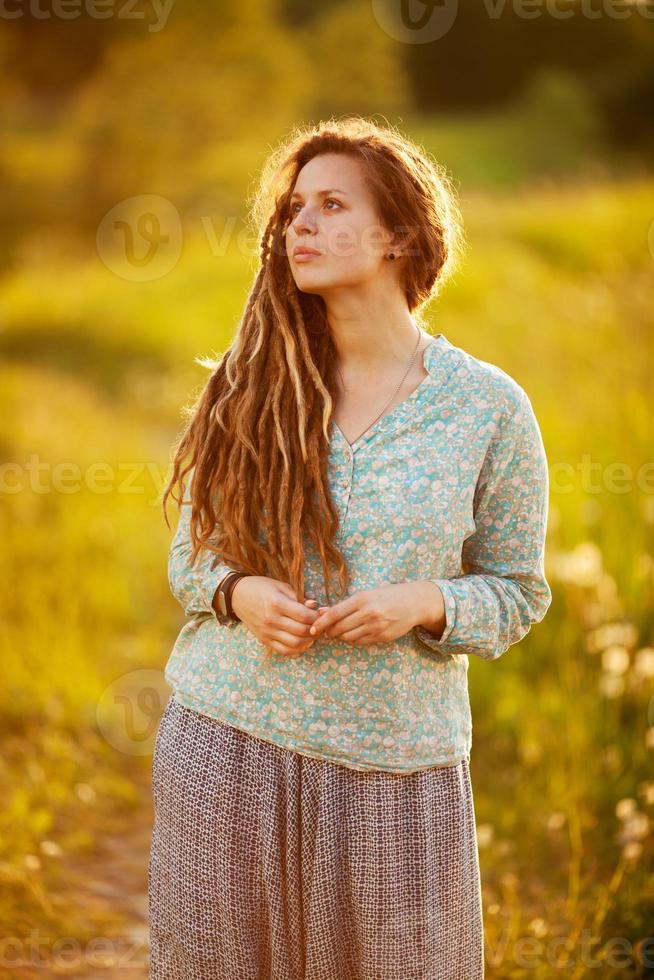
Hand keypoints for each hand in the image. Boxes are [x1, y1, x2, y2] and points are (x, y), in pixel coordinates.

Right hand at [229, 576, 320, 657]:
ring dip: (309, 640)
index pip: (304, 615)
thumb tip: (316, 607)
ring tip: (314, 633)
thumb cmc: (261, 587)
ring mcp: (267, 632)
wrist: (238, 596)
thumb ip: (299, 597)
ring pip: (295, 643)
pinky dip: (297, 649)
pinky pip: (284, 650)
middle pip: (301, 631)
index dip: (317, 616)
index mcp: (276, 603)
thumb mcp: (281, 586)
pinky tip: (303, 641)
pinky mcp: (264, 640)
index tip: (322, 613)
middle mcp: (271, 620)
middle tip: (321, 624)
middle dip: (316, 629)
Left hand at [307, 582, 430, 647]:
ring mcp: (376, 626)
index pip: (334, 614)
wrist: (414, 602)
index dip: (320, 623)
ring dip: (341, 636)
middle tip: (327, 631)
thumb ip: (345, 604)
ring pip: (348, 637)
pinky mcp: (382, 636)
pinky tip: (355, 633)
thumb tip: (322, 612)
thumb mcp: (366, 594)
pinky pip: (360, 642)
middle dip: (329, 632)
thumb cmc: (387, 595)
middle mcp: (368, 613)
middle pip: (339, 628)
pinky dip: (353, 640)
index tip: (313, 628)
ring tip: (342, 631)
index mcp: (362, 599)